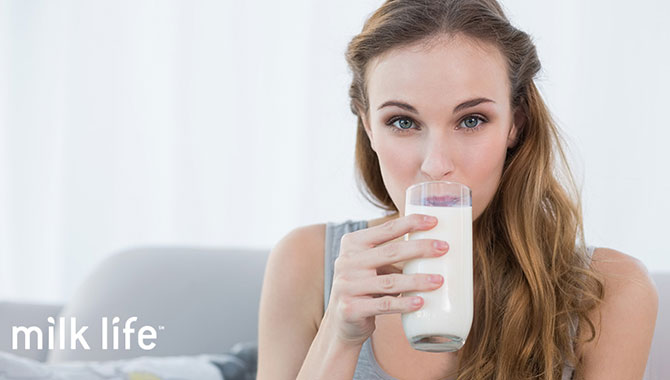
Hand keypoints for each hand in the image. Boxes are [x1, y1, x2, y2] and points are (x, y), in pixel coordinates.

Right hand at [323, 214, 448, 346]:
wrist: (342, 321)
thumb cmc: (365, 287)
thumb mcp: (371, 265)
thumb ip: (391, 254)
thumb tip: (433, 244)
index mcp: (352, 244)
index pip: (386, 229)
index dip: (411, 223)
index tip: (434, 221)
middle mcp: (347, 262)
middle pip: (390, 252)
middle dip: (420, 248)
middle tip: (444, 248)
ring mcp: (347, 286)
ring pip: (390, 281)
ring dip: (418, 280)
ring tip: (439, 280)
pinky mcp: (351, 308)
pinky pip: (384, 305)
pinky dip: (404, 303)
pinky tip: (421, 301)